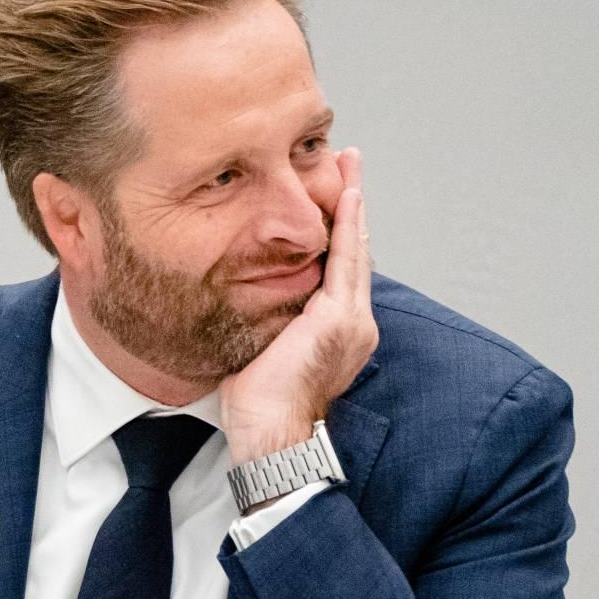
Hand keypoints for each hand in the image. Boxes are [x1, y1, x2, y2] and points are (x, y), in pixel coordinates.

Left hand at [220, 147, 377, 464]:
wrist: (272, 434)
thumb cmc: (260, 407)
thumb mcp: (263, 351)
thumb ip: (267, 322)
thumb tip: (242, 300)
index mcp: (337, 332)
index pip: (341, 271)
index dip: (340, 233)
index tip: (335, 199)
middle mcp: (354, 323)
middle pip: (355, 251)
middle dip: (352, 205)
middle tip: (349, 164)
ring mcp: (350, 321)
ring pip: (355, 249)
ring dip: (352, 203)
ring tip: (349, 166)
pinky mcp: (337, 319)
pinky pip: (345, 261)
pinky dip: (347, 225)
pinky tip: (346, 195)